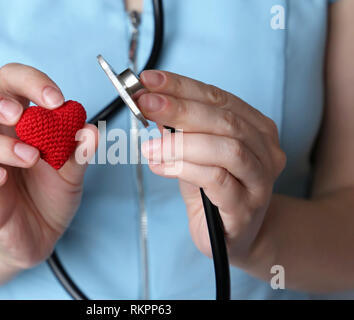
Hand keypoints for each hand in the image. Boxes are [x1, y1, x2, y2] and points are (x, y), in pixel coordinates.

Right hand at [0, 63, 97, 269]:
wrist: (40, 235)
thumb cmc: (51, 194)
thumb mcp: (73, 172)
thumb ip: (80, 152)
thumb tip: (90, 130)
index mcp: (15, 122)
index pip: (8, 82)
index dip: (29, 82)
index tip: (56, 101)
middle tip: (18, 115)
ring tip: (30, 158)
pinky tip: (1, 178)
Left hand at [138, 70, 285, 263]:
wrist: (233, 236)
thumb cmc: (213, 191)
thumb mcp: (194, 155)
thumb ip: (178, 131)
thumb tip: (151, 102)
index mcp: (256, 128)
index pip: (218, 98)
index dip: (182, 87)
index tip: (149, 80)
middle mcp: (265, 150)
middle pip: (224, 120)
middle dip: (180, 109)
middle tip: (146, 104)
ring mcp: (260, 180)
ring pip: (226, 148)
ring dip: (181, 142)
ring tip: (149, 145)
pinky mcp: (246, 208)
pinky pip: (217, 180)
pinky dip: (185, 168)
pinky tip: (160, 166)